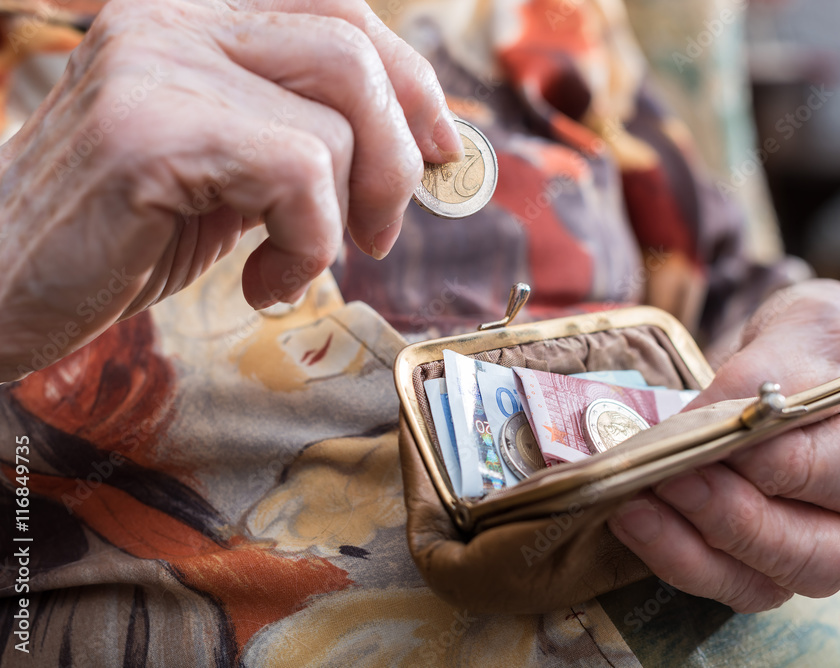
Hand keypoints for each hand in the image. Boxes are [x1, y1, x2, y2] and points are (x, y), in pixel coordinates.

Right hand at [0, 0, 461, 380]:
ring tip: (293, 267)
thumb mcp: (235, 167)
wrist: (7, 285)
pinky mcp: (149, 130)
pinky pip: (298, 176)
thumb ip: (309, 135)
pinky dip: (307, 246)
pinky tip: (262, 283)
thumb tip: (425, 143)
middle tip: (379, 233)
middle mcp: (174, 14)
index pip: (340, 10)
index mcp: (197, 11)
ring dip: (342, 220)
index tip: (441, 150)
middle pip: (353, 53)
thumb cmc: (130, 232)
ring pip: (333, 125)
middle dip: (397, 157)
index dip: (411, 80)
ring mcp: (156, 62)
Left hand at [609, 279, 839, 611]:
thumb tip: (691, 431)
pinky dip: (679, 556)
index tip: (721, 443)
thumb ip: (756, 378)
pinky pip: (733, 581)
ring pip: (772, 583)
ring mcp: (836, 548)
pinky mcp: (780, 562)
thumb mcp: (802, 326)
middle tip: (669, 479)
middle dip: (735, 521)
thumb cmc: (823, 339)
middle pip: (822, 553)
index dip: (792, 467)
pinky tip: (634, 518)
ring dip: (694, 549)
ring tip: (635, 506)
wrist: (815, 358)